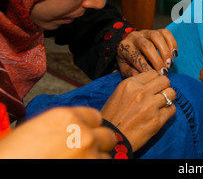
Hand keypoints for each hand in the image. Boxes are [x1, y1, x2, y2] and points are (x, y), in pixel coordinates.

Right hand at [0, 107, 115, 158]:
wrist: (7, 165)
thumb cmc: (11, 155)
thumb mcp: (35, 130)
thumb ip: (61, 127)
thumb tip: (73, 132)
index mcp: (66, 117)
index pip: (95, 117)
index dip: (90, 128)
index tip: (86, 135)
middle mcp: (82, 134)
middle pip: (106, 136)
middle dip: (97, 145)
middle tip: (83, 153)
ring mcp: (89, 155)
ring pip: (105, 157)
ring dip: (94, 159)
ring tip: (77, 162)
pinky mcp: (91, 168)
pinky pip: (101, 166)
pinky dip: (91, 166)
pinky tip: (73, 171)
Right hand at [100, 70, 175, 151]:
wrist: (112, 139)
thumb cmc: (113, 117)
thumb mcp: (119, 94)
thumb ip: (135, 86)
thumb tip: (152, 82)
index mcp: (130, 84)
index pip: (153, 73)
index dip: (155, 80)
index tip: (154, 86)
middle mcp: (141, 92)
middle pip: (165, 81)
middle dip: (164, 87)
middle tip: (159, 95)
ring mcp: (150, 106)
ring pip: (172, 93)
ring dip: (168, 99)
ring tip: (161, 104)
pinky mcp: (157, 120)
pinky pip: (172, 109)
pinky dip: (169, 111)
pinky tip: (161, 115)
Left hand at [117, 29, 177, 77]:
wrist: (129, 44)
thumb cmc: (128, 58)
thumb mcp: (124, 67)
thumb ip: (130, 72)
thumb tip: (139, 76)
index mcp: (125, 47)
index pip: (135, 57)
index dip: (145, 67)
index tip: (154, 76)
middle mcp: (134, 37)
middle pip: (146, 46)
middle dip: (157, 60)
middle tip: (164, 72)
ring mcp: (146, 32)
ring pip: (157, 36)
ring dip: (165, 51)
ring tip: (170, 64)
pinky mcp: (156, 30)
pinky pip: (165, 32)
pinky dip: (172, 43)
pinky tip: (174, 54)